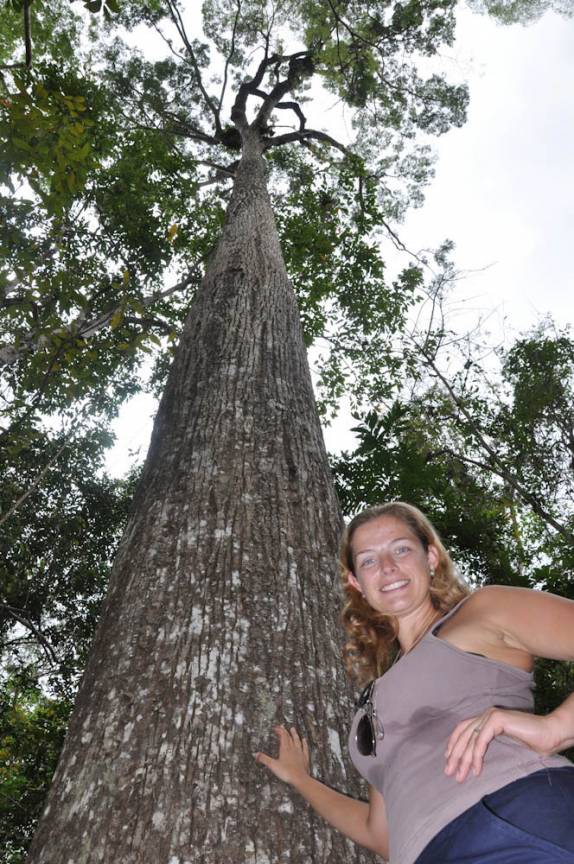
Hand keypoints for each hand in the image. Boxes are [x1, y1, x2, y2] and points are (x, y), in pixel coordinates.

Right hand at [255, 725, 309, 786]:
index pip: (282, 736)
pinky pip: (305, 748)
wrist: (299, 779)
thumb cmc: (287, 773)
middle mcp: (293, 749)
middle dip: (285, 731)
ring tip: (293, 729)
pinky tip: (304, 740)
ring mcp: (299, 753)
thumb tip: (256, 754)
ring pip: (297, 740)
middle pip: (289, 737)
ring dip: (295, 734)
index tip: (276, 728)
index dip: (279, 730)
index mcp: (285, 749)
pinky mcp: (304, 758)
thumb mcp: (273, 766)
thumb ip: (264, 759)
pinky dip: (304, 743)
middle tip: (283, 727)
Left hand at [444, 707, 561, 782]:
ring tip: (460, 776)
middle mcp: (487, 714)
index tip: (448, 759)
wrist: (550, 734)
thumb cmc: (533, 742)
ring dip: (463, 759)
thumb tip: (473, 761)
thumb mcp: (506, 744)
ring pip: (470, 739)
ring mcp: (491, 715)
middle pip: (463, 735)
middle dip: (455, 755)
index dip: (453, 743)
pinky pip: (481, 740)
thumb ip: (491, 745)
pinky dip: (476, 756)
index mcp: (488, 718)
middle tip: (449, 773)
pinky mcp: (497, 720)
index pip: (464, 728)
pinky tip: (476, 770)